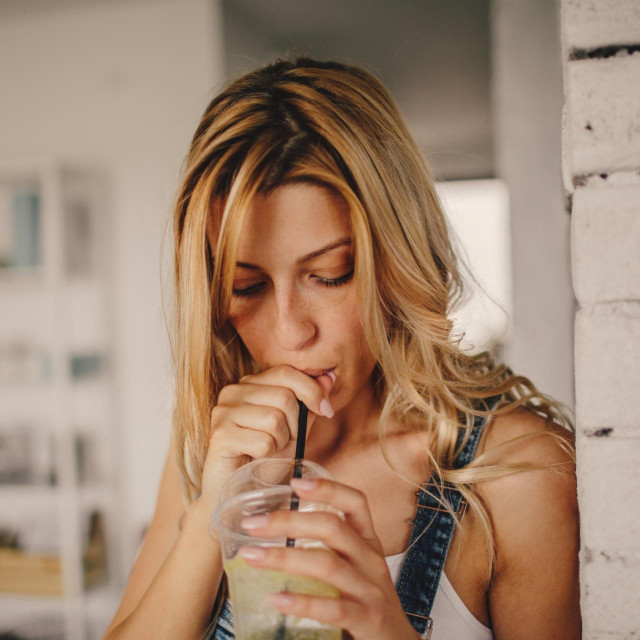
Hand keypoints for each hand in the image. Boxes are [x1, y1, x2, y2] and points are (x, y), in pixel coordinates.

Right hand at [198, 365, 334, 507]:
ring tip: (269, 450)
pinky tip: (255, 458)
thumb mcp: (296, 429)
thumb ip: (310, 403)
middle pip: (284, 396)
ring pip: (274, 418)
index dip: (312, 390)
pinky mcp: (219, 435)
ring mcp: (223, 412)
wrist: (241, 493)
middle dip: (295, 424)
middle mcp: (233, 392)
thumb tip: (329, 377)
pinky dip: (267, 455)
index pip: (286, 372)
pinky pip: (262, 441)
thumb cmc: (267, 460)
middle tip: (286, 442)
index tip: (327, 410)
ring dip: (280, 441)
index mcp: (250, 384)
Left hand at [237, 478, 419, 639]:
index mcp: (368, 542)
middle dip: (289, 521)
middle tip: (252, 524)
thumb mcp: (355, 569)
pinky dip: (301, 602)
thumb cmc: (366, 602)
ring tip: (251, 556)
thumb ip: (326, 551)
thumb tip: (271, 537)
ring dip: (284, 557)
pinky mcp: (366, 619)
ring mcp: (370, 590)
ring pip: (326, 564)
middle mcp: (371, 560)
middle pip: (332, 527)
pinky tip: (276, 599)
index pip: (356, 503)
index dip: (328, 488)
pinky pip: (332, 608)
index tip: (295, 482)